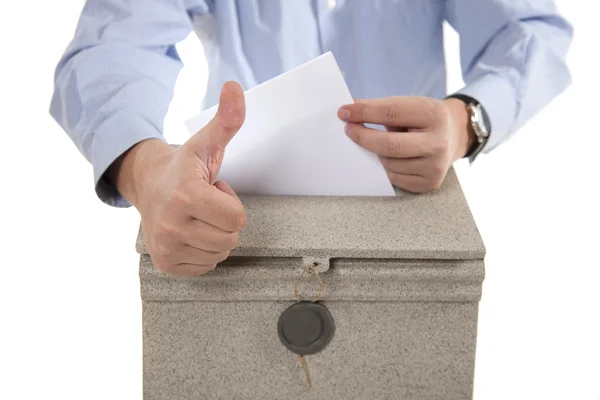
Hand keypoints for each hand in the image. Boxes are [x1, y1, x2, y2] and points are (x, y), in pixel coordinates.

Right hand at [110, 82, 246, 275]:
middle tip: (205, 204)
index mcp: (185, 196)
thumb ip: (227, 119)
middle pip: (230, 238)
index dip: (231, 202)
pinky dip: (204, 251)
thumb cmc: (184, 166)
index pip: (237, 219)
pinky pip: (207, 266)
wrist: (147, 184)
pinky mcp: (165, 263)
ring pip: (220, 253)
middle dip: (224, 220)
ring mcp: (165, 248)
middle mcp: (170, 226)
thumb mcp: (206, 142)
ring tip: (197, 215)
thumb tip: (235, 87)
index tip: (213, 190)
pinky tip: (190, 231)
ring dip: (215, 235)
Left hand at [338, 97, 474, 192]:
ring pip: (388, 163)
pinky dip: (387, 168)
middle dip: (363, 137)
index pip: (391, 113)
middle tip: (348, 130)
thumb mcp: (408, 105)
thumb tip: (349, 111)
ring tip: (386, 144)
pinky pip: (394, 178)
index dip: (364, 113)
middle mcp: (438, 142)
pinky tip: (395, 158)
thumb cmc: (422, 119)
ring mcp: (435, 166)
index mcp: (434, 114)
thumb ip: (380, 107)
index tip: (344, 112)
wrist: (453, 136)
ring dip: (378, 154)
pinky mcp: (429, 183)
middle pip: (389, 145)